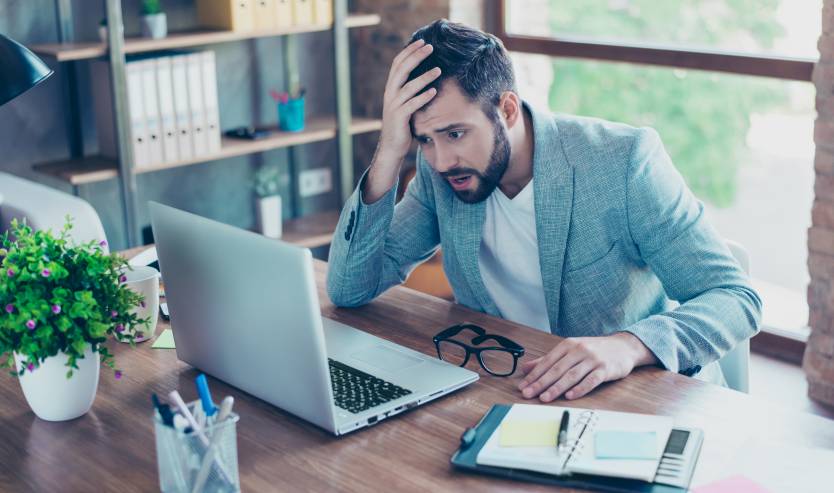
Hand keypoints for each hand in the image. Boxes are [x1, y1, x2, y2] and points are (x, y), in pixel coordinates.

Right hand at [364, 39, 441, 202]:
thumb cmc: (402, 124)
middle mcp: (390, 94)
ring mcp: (394, 106)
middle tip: (430, 47)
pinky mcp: (399, 118)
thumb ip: (410, 90)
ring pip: (408, 86)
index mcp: (391, 88)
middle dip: (416, 56)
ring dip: (424, 77)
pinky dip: (423, 97)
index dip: (409, 51)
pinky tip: (434, 91)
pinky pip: (412, 105)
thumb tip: (426, 76)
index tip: (421, 41)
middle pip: (401, 70)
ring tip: (438, 69)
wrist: (392, 146)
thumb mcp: (405, 103)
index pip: (398, 63)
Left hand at [517, 332, 656, 401]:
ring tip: (545, 398)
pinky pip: (590, 381)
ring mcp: (593, 359)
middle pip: (557, 369)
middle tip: (528, 394)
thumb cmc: (594, 350)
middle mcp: (579, 350)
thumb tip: (526, 368)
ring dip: (557, 388)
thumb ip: (548, 360)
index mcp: (568, 345)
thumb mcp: (570, 350)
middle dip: (541, 383)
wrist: (623, 346)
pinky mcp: (605, 369)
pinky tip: (569, 396)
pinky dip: (579, 389)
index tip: (523, 386)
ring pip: (571, 375)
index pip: (547, 361)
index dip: (534, 375)